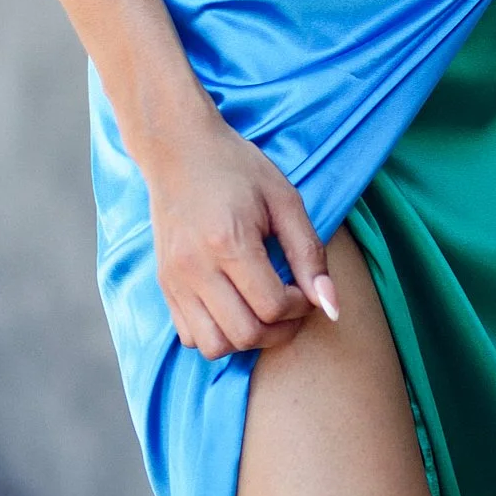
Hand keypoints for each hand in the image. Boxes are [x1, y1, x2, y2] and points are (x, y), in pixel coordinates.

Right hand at [141, 100, 339, 360]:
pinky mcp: (164, 285)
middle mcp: (195, 267)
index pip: (272, 306)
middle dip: (280, 330)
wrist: (178, 149)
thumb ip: (310, 255)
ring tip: (263, 311)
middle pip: (245, 334)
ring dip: (247, 339)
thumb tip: (332, 308)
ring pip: (214, 347)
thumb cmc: (237, 168)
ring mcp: (174, 279)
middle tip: (292, 305)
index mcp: (228, 242)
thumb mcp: (284, 200)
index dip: (300, 306)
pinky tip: (235, 307)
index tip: (306, 288)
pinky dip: (217, 335)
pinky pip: (191, 337)